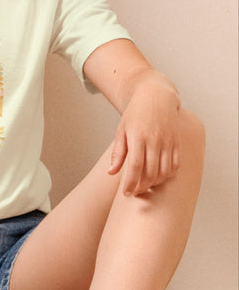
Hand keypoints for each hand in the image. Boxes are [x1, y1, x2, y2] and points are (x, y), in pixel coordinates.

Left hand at [108, 77, 181, 195]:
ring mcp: (168, 142)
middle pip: (150, 172)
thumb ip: (118, 153)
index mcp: (138, 137)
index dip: (131, 183)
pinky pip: (175, 165)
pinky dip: (168, 176)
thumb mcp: (122, 130)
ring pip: (164, 171)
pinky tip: (159, 178)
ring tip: (145, 186)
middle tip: (134, 192)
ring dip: (155, 183)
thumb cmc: (135, 114)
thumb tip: (111, 173)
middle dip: (142, 186)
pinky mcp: (177, 143)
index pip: (135, 167)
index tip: (126, 193)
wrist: (156, 96)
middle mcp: (155, 140)